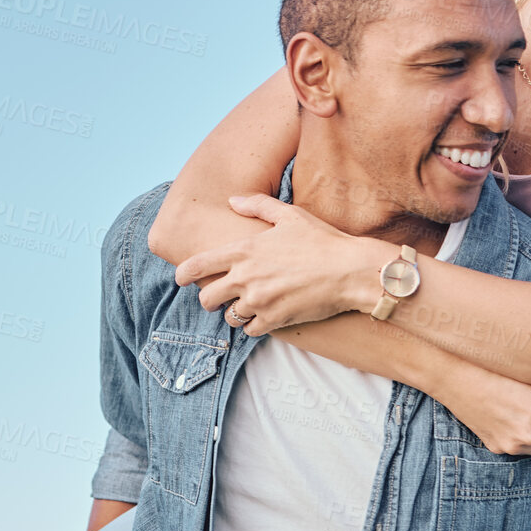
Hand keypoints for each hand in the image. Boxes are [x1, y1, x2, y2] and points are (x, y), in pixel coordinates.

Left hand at [174, 195, 384, 335]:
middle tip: (218, 296)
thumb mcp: (289, 215)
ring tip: (248, 305)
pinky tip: (266, 316)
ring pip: (229, 317)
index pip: (196, 266)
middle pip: (206, 298)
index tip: (181, 278)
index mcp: (244, 250)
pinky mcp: (275, 320)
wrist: (350, 270)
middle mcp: (245, 278)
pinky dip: (255, 325)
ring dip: (235, 312)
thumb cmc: (321, 239)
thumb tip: (233, 200)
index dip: (182, 274)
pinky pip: (251, 331)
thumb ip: (257, 205)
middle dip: (209, 298)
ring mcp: (259, 301)